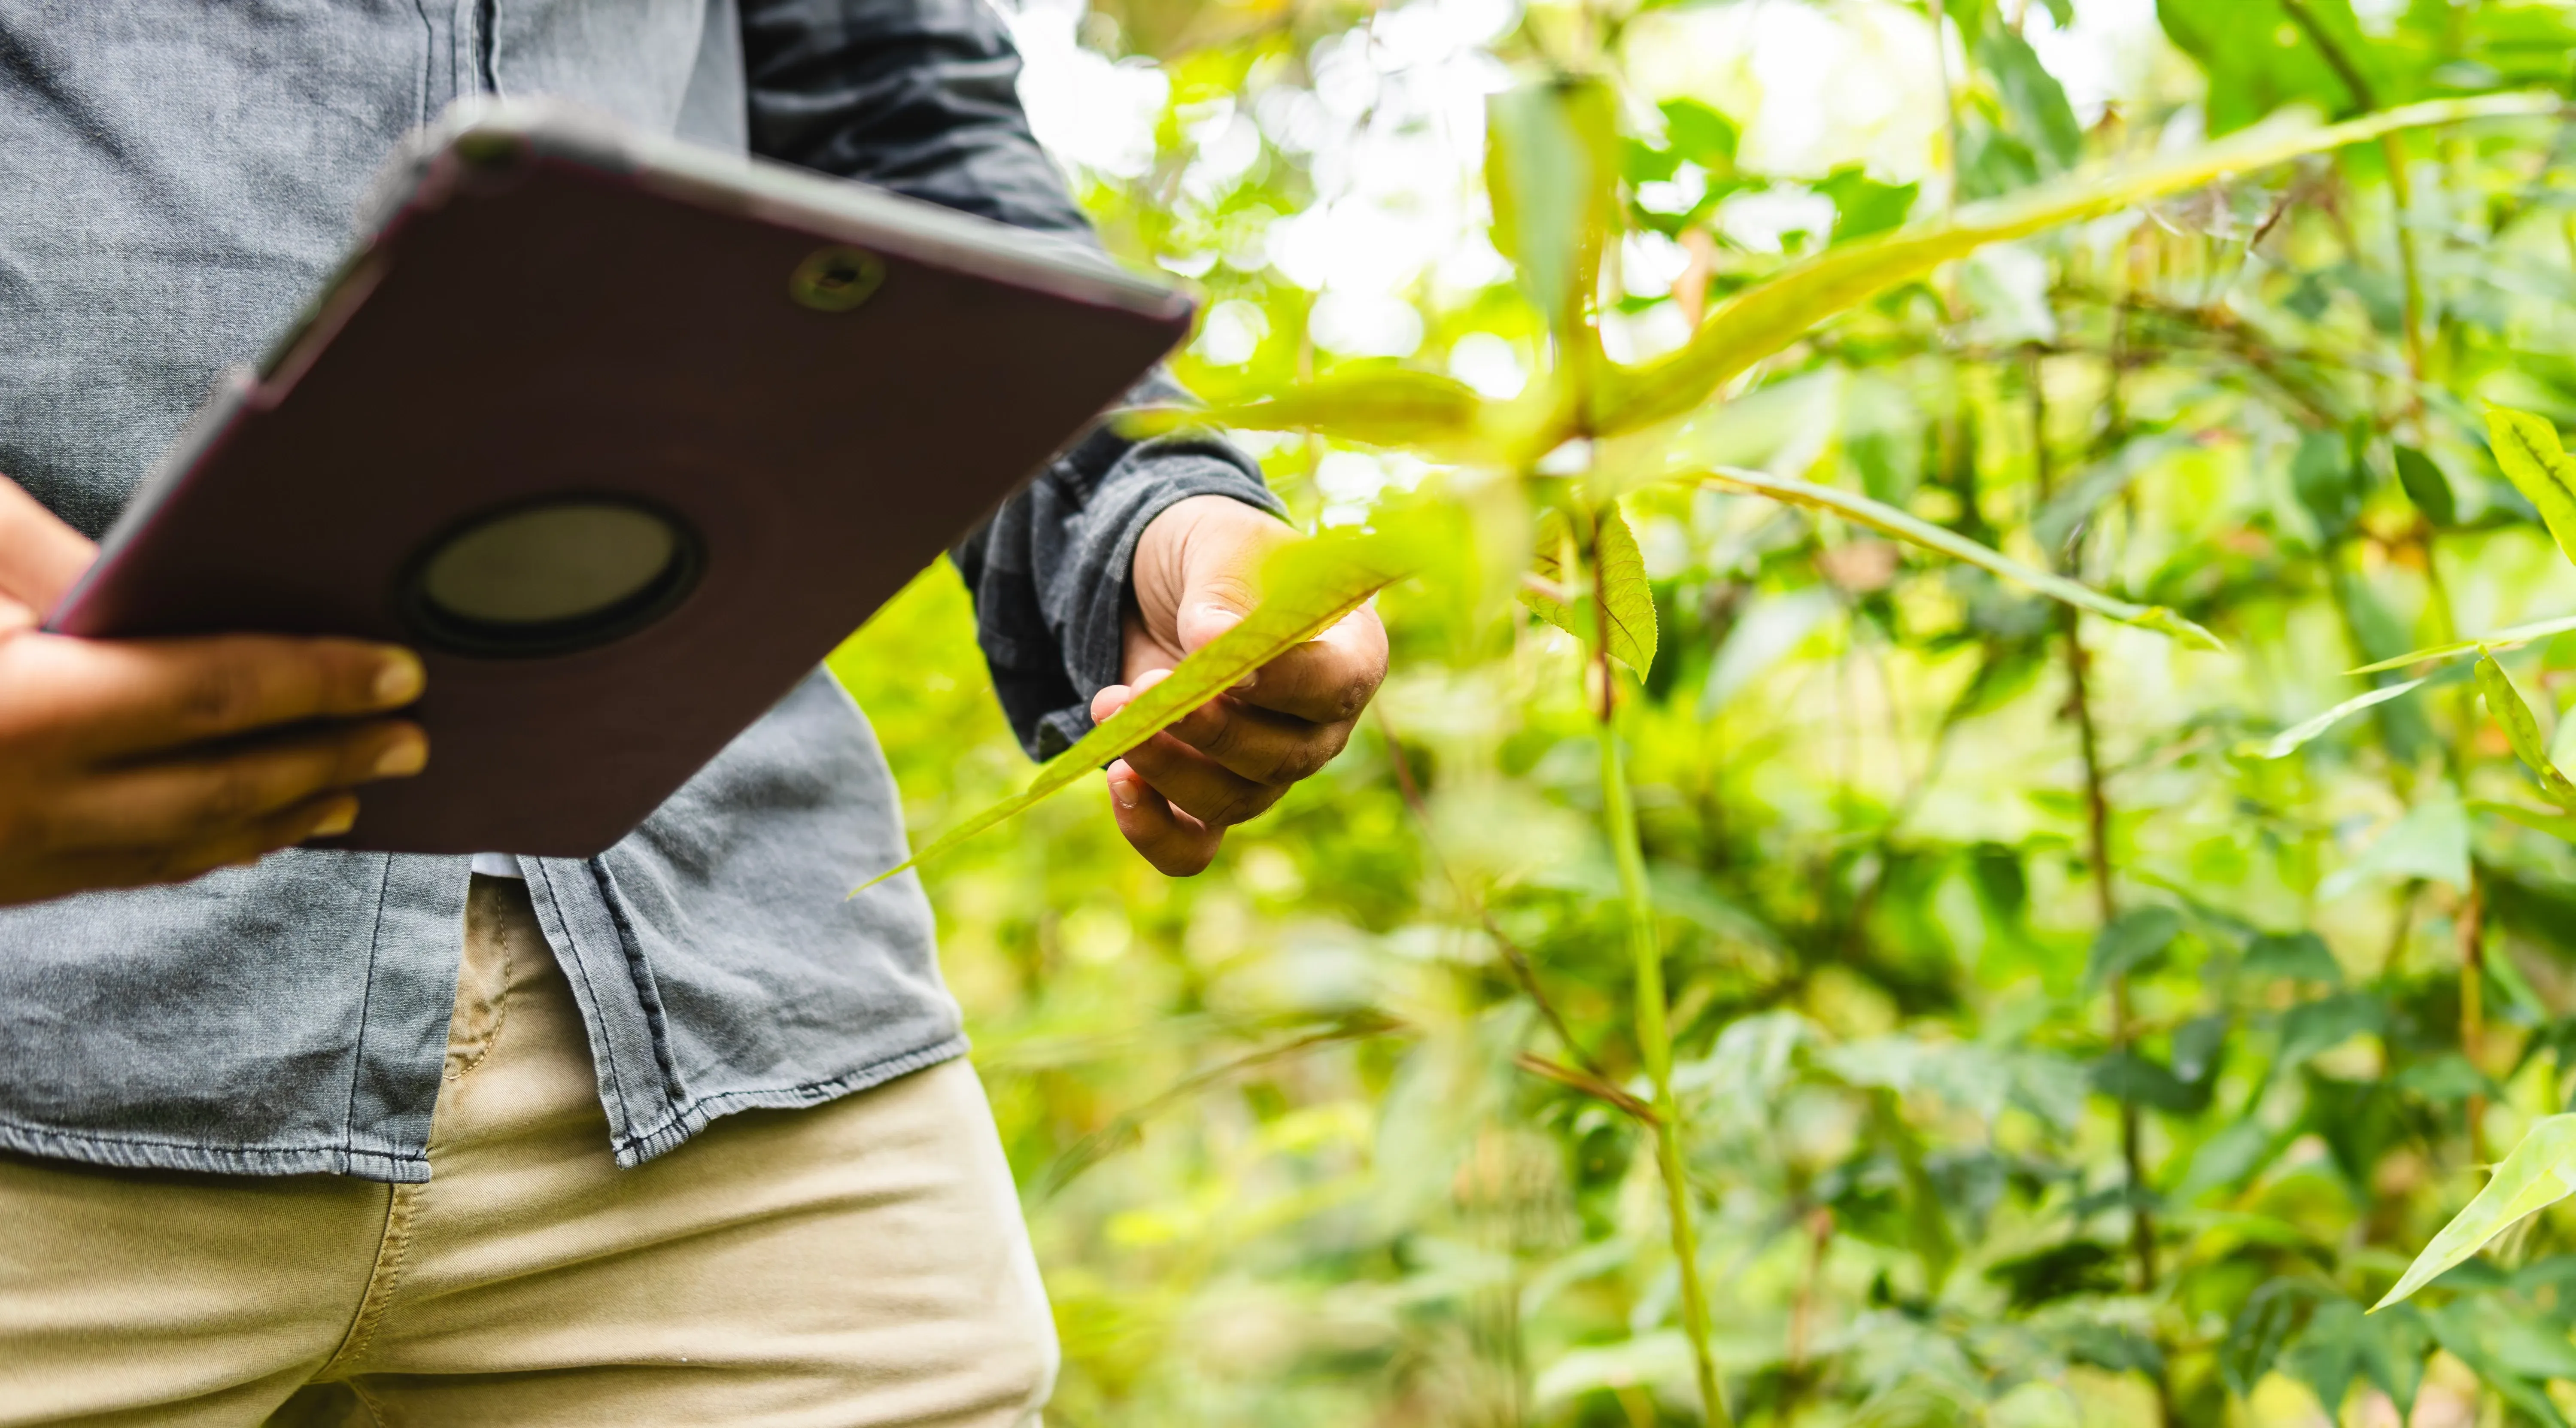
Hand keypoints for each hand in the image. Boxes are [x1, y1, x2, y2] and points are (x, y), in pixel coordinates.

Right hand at [0, 477, 431, 904]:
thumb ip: (40, 556)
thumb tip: (156, 567)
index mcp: (30, 711)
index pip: (212, 693)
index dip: (319, 681)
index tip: (400, 671)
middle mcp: (37, 799)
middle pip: (224, 784)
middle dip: (331, 759)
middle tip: (413, 741)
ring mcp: (22, 855)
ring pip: (184, 845)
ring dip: (284, 817)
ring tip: (357, 789)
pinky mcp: (9, 883)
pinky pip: (132, 872)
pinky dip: (209, 850)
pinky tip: (257, 835)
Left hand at [1091, 495, 1387, 874]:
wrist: (1166, 584)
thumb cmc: (1213, 555)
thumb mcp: (1217, 547)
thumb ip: (1222, 591)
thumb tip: (1211, 642)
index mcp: (1349, 654)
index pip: (1335, 686)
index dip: (1287, 684)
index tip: (1232, 665)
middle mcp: (1317, 726)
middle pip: (1281, 758)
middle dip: (1208, 732)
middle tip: (1144, 691)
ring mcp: (1266, 771)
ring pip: (1232, 801)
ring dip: (1165, 768)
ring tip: (1108, 707)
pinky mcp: (1207, 799)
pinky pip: (1192, 846)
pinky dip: (1152, 830)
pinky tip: (1118, 781)